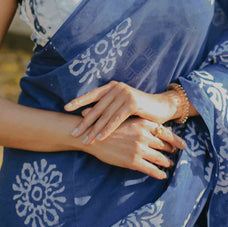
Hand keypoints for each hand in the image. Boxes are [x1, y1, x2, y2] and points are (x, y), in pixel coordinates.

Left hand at [63, 80, 180, 145]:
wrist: (162, 107)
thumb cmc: (139, 108)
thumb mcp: (119, 107)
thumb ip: (104, 108)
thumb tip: (83, 113)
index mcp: (112, 86)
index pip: (92, 94)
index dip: (79, 101)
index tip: (66, 107)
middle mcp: (117, 87)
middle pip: (97, 107)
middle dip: (85, 122)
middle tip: (74, 132)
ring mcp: (124, 94)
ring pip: (105, 115)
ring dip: (94, 129)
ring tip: (85, 140)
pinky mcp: (132, 103)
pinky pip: (116, 119)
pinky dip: (107, 129)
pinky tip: (100, 138)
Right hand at [83, 116, 181, 179]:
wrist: (92, 135)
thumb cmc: (109, 127)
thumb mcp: (128, 120)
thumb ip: (142, 125)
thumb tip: (157, 129)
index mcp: (143, 124)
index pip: (166, 132)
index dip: (177, 140)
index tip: (183, 145)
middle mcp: (144, 135)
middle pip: (165, 145)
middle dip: (172, 151)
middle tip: (175, 154)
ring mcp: (139, 149)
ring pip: (160, 158)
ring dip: (166, 163)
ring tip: (169, 165)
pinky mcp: (133, 162)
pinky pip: (151, 170)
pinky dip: (158, 173)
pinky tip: (162, 175)